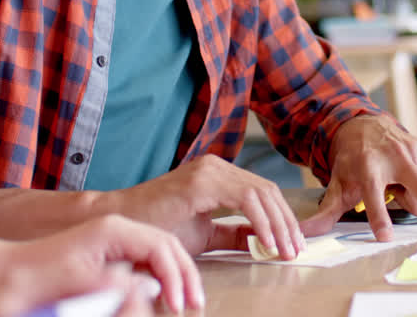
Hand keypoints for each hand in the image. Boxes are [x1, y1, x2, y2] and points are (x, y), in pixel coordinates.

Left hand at [0, 214, 202, 314]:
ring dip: (178, 275)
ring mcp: (115, 238)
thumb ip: (113, 281)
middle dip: (186, 274)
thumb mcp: (75, 281)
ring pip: (163, 250)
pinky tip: (166, 295)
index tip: (179, 305)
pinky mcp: (111, 251)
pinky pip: (148, 259)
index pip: (162, 246)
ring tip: (188, 301)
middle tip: (194, 305)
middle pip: (169, 244)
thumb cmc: (35, 276)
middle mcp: (117, 228)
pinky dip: (163, 276)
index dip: (176, 277)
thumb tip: (147, 288)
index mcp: (112, 229)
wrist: (7, 273)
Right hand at [104, 154, 305, 259]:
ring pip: (261, 193)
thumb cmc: (157, 225)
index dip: (283, 218)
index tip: (293, 243)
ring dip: (278, 225)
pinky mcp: (201, 181)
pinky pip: (245, 200)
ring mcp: (209, 170)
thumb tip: (263, 239)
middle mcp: (217, 166)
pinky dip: (261, 222)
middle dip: (287, 223)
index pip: (264, 192)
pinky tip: (266, 243)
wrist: (121, 221)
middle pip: (268, 190)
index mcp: (219, 174)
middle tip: (296, 250)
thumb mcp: (205, 233)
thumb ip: (234, 233)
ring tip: (285, 250)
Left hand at [299, 115, 416, 241]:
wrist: (362, 127)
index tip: (385, 237)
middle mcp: (394, 157)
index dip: (379, 217)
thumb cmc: (351, 163)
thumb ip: (326, 213)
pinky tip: (405, 175)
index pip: (374, 196)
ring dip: (412, 195)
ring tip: (394, 183)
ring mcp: (413, 150)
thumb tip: (305, 233)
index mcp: (368, 168)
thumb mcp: (337, 186)